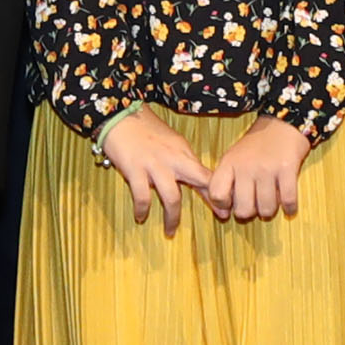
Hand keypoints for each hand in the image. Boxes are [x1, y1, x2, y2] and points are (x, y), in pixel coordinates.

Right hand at [101, 111, 214, 236]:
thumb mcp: (171, 141)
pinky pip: (142, 196)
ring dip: (172, 217)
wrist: (118, 114)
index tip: (226, 206)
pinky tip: (141, 217)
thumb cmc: (144, 128)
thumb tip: (195, 177)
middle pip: (200, 181)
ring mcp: (154, 165)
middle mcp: (173, 159)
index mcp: (183, 152)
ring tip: (170, 231)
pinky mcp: (135, 170)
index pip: (207, 173)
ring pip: (172, 197)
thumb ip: (182, 159)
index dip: (219, 190)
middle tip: (220, 215)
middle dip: (213, 200)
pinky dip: (142, 209)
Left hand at [205, 118, 310, 222]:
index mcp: (229, 163)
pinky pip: (288, 200)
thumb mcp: (233, 157)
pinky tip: (289, 207)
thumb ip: (226, 182)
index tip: (233, 203)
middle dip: (251, 213)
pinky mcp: (287, 169)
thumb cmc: (256, 146)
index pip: (217, 194)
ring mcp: (267, 168)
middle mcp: (246, 167)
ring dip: (270, 211)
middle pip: (243, 209)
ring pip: (266, 209)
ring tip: (272, 202)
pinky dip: (290, 208)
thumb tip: (225, 214)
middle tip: (255, 204)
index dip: (224, 205)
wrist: (282, 124)